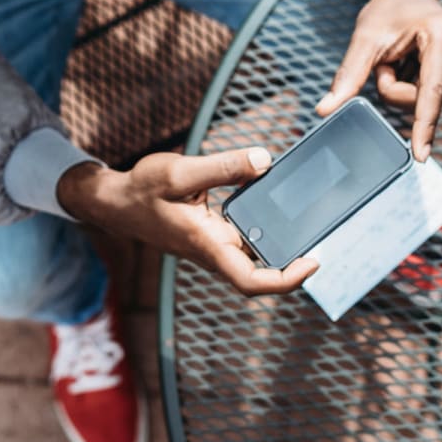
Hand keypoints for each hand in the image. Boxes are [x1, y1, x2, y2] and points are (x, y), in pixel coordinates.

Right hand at [57, 148, 318, 296]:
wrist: (115, 200)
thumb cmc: (141, 189)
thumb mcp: (179, 171)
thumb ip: (223, 167)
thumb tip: (265, 161)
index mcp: (208, 245)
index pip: (252, 281)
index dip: (286, 280)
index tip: (312, 262)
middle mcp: (214, 251)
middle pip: (262, 271)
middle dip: (295, 262)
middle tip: (327, 235)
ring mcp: (213, 244)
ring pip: (256, 255)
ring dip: (283, 245)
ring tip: (313, 220)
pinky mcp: (212, 232)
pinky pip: (246, 236)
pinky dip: (266, 227)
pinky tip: (278, 204)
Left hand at [316, 0, 441, 161]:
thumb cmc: (387, 12)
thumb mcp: (364, 38)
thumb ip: (348, 75)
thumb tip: (325, 109)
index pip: (432, 89)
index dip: (424, 124)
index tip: (420, 155)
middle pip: (423, 99)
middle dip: (395, 88)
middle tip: (388, 60)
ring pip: (427, 103)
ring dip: (406, 88)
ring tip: (404, 58)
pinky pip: (434, 100)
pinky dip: (416, 88)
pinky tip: (415, 65)